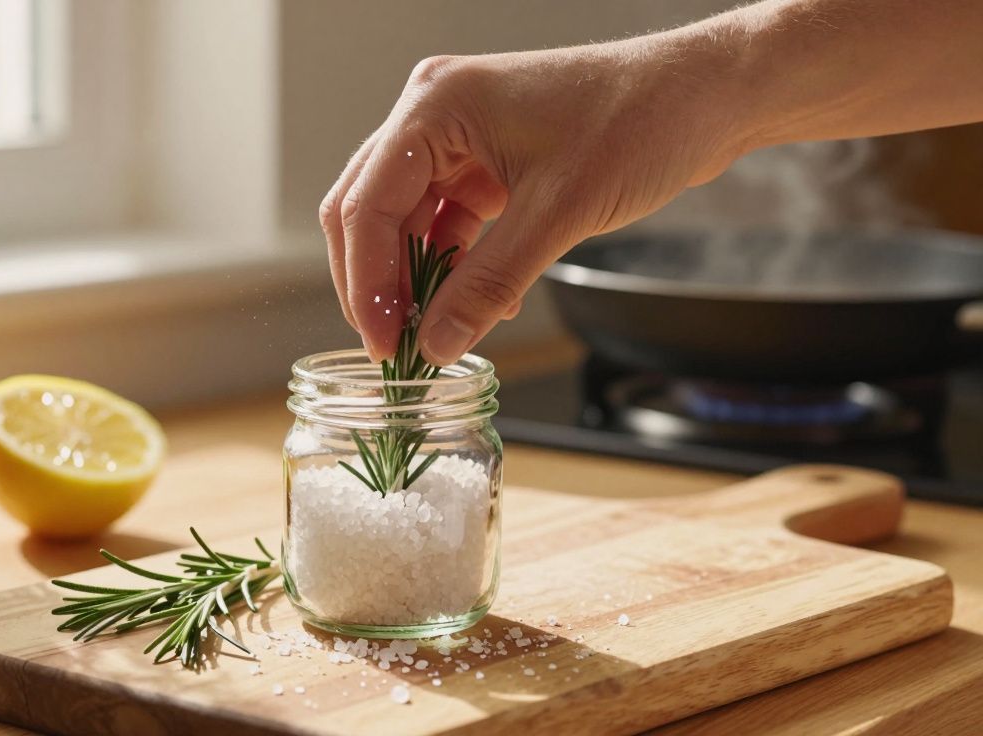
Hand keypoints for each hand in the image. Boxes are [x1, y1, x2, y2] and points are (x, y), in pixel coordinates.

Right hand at [319, 41, 748, 363]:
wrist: (704, 97)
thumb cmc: (641, 120)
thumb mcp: (558, 213)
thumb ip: (486, 283)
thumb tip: (435, 342)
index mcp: (436, 107)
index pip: (367, 205)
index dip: (366, 283)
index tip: (383, 343)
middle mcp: (434, 114)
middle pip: (369, 211)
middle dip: (379, 283)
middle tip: (395, 347)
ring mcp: (458, 137)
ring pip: (404, 220)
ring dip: (416, 279)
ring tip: (434, 334)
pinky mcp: (484, 159)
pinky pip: (446, 221)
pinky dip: (454, 265)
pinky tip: (479, 303)